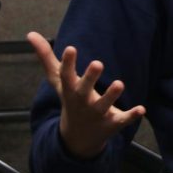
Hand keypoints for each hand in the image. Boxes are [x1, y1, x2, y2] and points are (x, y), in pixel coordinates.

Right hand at [27, 32, 145, 159]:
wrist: (77, 139)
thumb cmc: (70, 100)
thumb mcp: (58, 81)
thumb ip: (46, 57)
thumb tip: (30, 33)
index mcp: (71, 90)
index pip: (66, 75)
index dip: (68, 63)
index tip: (71, 48)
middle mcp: (82, 102)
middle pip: (84, 90)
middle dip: (90, 78)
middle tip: (98, 63)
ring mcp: (97, 114)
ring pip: (104, 105)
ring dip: (111, 95)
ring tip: (120, 83)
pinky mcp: (112, 124)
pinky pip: (122, 120)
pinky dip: (131, 116)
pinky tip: (142, 109)